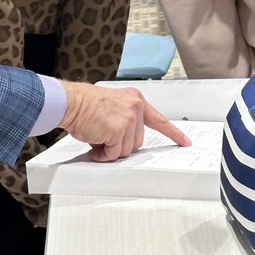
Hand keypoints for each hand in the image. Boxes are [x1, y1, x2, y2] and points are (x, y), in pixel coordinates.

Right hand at [59, 81, 191, 161]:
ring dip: (110, 150)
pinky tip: (94, 145)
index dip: (173, 133)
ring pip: (126, 150)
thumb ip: (126, 120)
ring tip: (97, 139)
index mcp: (135, 99)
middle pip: (137, 141)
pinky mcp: (118, 130)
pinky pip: (114, 153)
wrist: (70, 102)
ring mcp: (128, 118)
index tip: (184, 142)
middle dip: (120, 144)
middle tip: (104, 139)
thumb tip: (125, 142)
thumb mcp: (113, 106)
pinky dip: (103, 154)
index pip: (159, 119)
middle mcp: (135, 107)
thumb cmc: (85, 105)